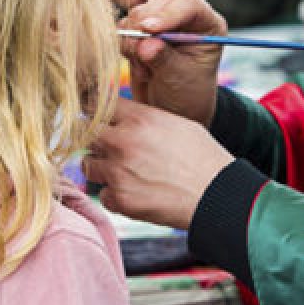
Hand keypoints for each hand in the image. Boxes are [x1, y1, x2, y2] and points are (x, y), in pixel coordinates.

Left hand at [84, 98, 233, 229]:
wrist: (217, 194)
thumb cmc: (202, 156)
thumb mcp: (176, 123)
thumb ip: (144, 117)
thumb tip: (124, 116)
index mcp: (139, 118)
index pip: (97, 104)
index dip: (95, 110)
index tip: (95, 116)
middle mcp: (123, 141)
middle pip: (86, 133)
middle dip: (96, 138)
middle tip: (110, 146)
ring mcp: (119, 172)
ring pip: (87, 164)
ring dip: (100, 167)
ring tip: (123, 171)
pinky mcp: (121, 200)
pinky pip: (103, 194)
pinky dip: (114, 195)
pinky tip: (133, 192)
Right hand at [119, 0, 225, 124]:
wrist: (171, 109)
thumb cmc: (187, 94)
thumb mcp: (180, 79)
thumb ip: (164, 59)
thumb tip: (145, 44)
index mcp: (207, 23)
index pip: (188, 5)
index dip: (167, 14)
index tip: (148, 30)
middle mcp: (186, 15)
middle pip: (161, 0)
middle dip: (145, 26)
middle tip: (141, 54)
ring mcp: (162, 20)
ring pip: (138, 14)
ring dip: (134, 42)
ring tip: (146, 71)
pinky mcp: (141, 29)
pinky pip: (125, 27)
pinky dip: (126, 47)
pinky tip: (140, 69)